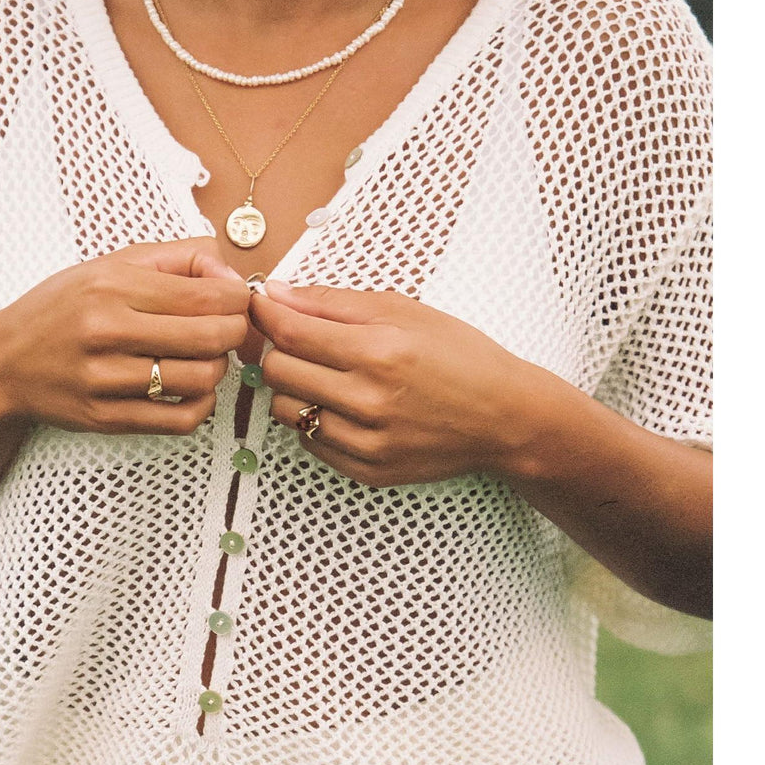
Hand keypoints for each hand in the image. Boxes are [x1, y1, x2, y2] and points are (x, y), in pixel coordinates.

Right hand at [0, 238, 250, 433]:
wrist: (3, 362)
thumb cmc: (63, 308)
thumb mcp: (109, 265)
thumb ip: (176, 259)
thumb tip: (231, 274)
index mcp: (111, 285)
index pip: (208, 295)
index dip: (239, 299)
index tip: (237, 301)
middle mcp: (106, 330)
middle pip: (212, 337)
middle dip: (236, 333)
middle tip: (231, 330)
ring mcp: (104, 379)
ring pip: (201, 380)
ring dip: (218, 370)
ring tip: (205, 359)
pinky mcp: (104, 417)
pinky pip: (179, 419)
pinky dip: (201, 406)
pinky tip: (193, 391)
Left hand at [249, 279, 535, 486]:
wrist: (504, 417)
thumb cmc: (459, 356)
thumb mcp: (404, 310)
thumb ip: (332, 303)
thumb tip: (274, 295)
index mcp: (378, 352)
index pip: (289, 334)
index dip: (264, 315)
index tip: (260, 306)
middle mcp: (369, 400)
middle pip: (279, 372)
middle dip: (280, 350)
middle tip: (300, 341)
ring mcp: (366, 441)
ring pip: (285, 411)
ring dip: (293, 389)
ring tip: (324, 375)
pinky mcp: (367, 469)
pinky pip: (309, 441)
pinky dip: (315, 420)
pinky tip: (344, 406)